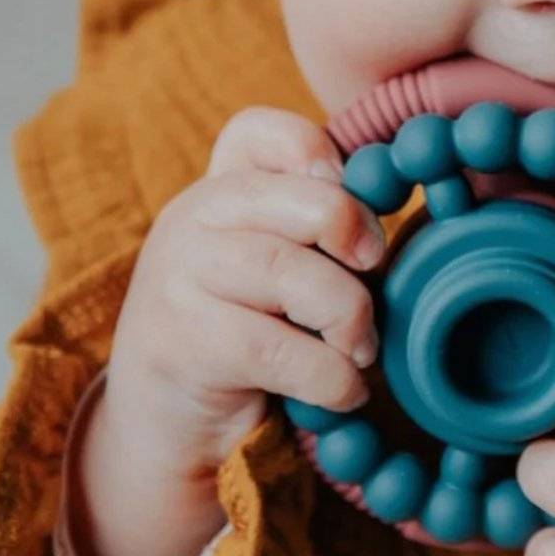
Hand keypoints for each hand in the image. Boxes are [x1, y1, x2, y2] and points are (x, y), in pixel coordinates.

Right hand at [77, 106, 386, 555]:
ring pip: (292, 275)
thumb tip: (393, 208)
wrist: (161, 423)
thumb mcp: (276, 267)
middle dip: (356, 235)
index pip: (256, 131)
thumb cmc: (245, 332)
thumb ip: (314, 229)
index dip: (312, 149)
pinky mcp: (180, 344)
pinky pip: (277, 349)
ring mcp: (178, 278)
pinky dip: (329, 376)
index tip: (344, 187)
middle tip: (374, 272)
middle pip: (300, 200)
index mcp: (221, 190)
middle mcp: (192, 220)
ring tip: (361, 349)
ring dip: (350, 318)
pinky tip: (343, 391)